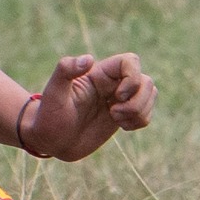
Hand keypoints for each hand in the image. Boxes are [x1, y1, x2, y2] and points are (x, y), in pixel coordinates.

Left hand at [21, 52, 156, 160]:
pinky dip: (140, 121)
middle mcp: (113, 84)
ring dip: (140, 111)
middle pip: (145, 80)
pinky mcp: (122, 116)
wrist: (50, 140)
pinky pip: (146, 113)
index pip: (131, 62)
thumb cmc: (49, 115)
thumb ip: (66, 70)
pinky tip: (122, 127)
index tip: (116, 97)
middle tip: (114, 113)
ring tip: (118, 120)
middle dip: (138, 100)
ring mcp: (119, 100)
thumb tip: (89, 59)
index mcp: (100, 73)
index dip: (132, 78)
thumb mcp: (53, 92)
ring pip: (150, 95)